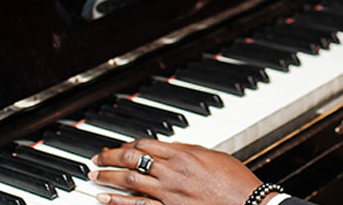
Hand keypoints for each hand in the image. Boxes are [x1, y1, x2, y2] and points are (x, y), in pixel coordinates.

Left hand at [90, 138, 265, 204]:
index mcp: (184, 154)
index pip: (146, 143)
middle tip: (96, 157)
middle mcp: (173, 171)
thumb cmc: (237, 182)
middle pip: (133, 159)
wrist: (250, 203)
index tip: (120, 146)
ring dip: (108, 176)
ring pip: (130, 181)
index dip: (129, 144)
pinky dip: (118, 201)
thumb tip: (172, 148)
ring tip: (93, 175)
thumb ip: (190, 152)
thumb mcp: (214, 156)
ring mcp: (169, 193)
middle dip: (110, 157)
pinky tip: (104, 198)